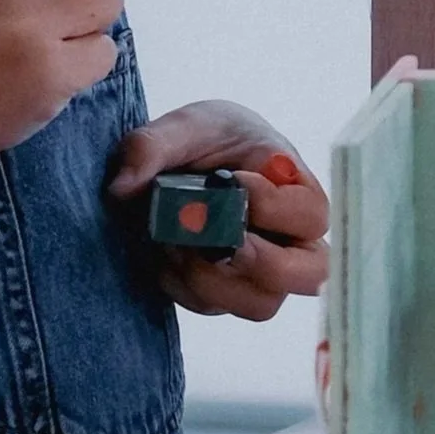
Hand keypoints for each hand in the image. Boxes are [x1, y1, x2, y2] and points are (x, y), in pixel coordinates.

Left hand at [109, 101, 328, 320]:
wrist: (184, 163)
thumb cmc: (205, 139)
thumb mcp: (184, 126)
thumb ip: (154, 145)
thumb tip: (124, 185)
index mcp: (296, 187)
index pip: (311, 214)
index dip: (273, 207)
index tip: (228, 181)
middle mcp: (291, 238)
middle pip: (310, 275)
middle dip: (261, 264)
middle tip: (219, 245)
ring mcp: (262, 271)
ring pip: (262, 303)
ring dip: (213, 280)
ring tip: (176, 243)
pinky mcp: (228, 291)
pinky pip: (214, 306)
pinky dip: (183, 285)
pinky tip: (164, 253)